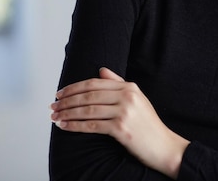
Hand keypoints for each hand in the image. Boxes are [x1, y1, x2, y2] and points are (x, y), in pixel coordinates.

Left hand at [50, 68, 189, 178]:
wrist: (164, 147)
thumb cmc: (148, 125)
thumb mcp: (137, 99)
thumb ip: (118, 83)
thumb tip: (101, 70)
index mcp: (129, 87)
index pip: (95, 83)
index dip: (74, 87)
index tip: (60, 93)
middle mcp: (127, 96)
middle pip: (89, 94)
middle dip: (67, 100)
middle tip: (53, 105)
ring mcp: (124, 112)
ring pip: (88, 109)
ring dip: (67, 113)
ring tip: (54, 116)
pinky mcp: (121, 129)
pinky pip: (92, 125)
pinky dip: (75, 125)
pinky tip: (64, 126)